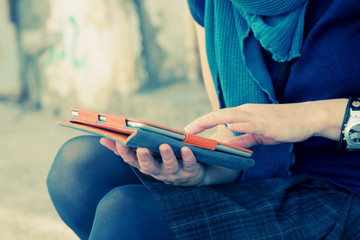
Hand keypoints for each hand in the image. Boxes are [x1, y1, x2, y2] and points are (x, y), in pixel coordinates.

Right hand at [100, 138, 205, 186]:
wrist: (194, 174)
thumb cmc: (164, 160)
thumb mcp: (146, 154)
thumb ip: (127, 148)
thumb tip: (104, 140)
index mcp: (147, 166)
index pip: (133, 161)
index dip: (125, 153)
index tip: (118, 141)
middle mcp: (159, 172)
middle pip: (149, 168)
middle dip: (144, 158)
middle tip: (141, 148)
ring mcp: (175, 173)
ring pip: (170, 166)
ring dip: (166, 156)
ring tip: (164, 145)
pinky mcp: (190, 171)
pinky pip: (189, 164)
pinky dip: (187, 157)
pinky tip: (185, 148)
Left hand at [184, 100, 347, 147]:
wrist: (306, 117)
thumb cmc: (282, 126)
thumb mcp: (258, 135)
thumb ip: (242, 139)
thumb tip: (227, 146)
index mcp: (244, 113)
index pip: (219, 116)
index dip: (203, 122)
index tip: (188, 130)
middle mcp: (246, 111)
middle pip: (219, 114)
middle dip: (201, 122)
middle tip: (184, 131)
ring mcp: (256, 115)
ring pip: (229, 116)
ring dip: (211, 121)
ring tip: (195, 129)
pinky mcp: (266, 123)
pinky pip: (249, 124)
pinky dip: (236, 125)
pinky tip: (226, 127)